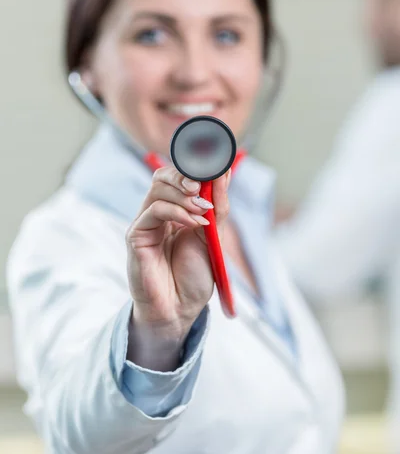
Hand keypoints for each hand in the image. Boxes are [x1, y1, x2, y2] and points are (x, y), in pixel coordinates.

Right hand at [125, 167, 229, 369]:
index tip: (215, 164)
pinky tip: (194, 223)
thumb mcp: (213, 236)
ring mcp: (146, 222)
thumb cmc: (194, 277)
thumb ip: (217, 207)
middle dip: (186, 175)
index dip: (194, 167)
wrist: (180, 309)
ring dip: (185, 195)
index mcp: (176, 210)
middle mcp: (158, 212)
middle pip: (164, 175)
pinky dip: (177, 211)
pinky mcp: (136, 235)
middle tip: (203, 186)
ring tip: (203, 212)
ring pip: (158, 188)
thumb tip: (223, 172)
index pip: (179, 176)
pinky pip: (154, 210)